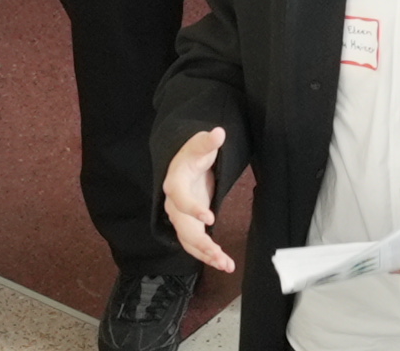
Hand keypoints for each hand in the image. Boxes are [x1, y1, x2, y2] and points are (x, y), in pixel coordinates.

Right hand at [165, 130, 237, 273]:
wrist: (183, 164)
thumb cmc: (191, 154)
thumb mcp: (198, 144)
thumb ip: (207, 141)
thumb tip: (218, 133)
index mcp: (174, 185)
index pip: (180, 200)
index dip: (193, 210)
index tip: (209, 219)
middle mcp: (174, 206)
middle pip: (184, 228)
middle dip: (200, 243)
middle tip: (218, 254)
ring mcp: (181, 218)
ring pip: (189, 241)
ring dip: (206, 255)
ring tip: (225, 265)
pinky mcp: (190, 224)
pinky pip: (196, 243)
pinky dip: (208, 254)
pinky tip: (223, 262)